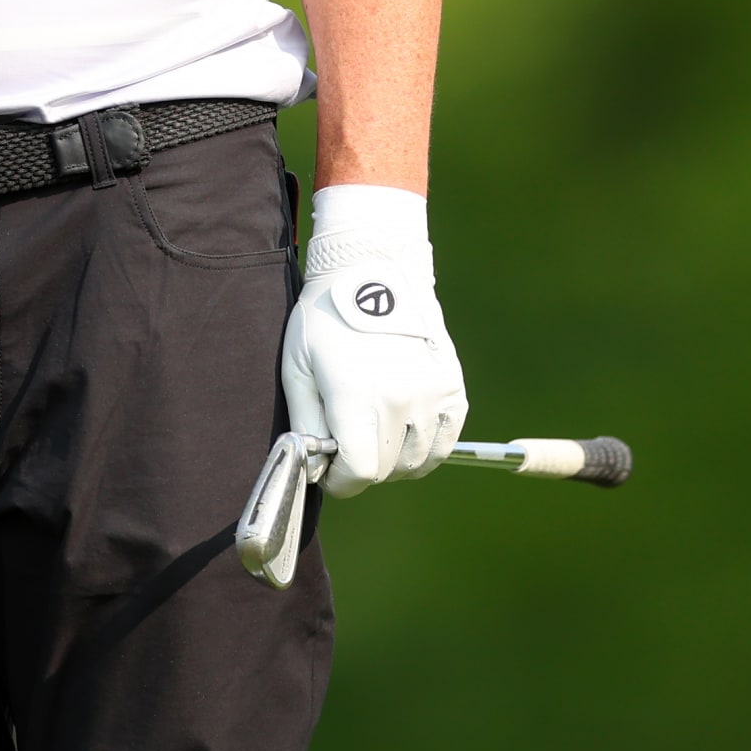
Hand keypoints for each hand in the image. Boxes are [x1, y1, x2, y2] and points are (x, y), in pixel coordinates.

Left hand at [280, 189, 466, 498]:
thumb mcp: (298, 366)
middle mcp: (399, 398)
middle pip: (386, 469)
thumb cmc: (327, 317)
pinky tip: (404, 429)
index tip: (331, 469)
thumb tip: (313, 468)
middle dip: (364, 467)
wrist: (372, 270)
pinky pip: (444, 442)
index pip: (359, 472)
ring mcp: (430, 392)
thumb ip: (305, 423)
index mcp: (356, 395)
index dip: (341, 480)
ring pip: (416, 462)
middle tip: (350, 445)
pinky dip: (425, 446)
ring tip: (376, 434)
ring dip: (394, 460)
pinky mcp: (452, 386)